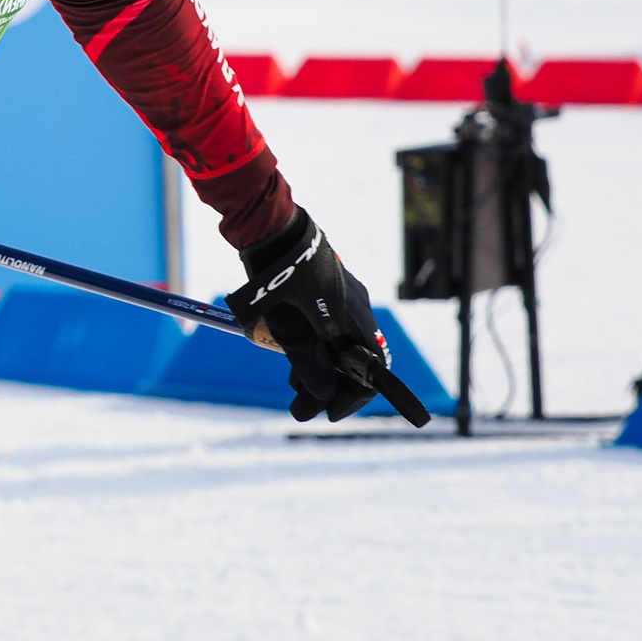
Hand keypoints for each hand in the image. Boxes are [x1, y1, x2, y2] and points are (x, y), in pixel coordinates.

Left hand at [226, 209, 390, 423]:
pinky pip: (325, 327)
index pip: (372, 371)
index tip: (328, 413)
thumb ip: (305, 362)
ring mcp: (340, 298)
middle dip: (328, 388)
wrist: (270, 227)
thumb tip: (322, 392)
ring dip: (317, 370)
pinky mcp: (322, 290)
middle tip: (301, 408)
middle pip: (351, 361)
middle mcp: (355, 310)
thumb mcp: (287, 326)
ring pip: (336, 345)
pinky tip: (291, 359)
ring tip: (293, 387)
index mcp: (354, 321)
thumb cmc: (278, 277)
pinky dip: (312, 347)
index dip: (352, 397)